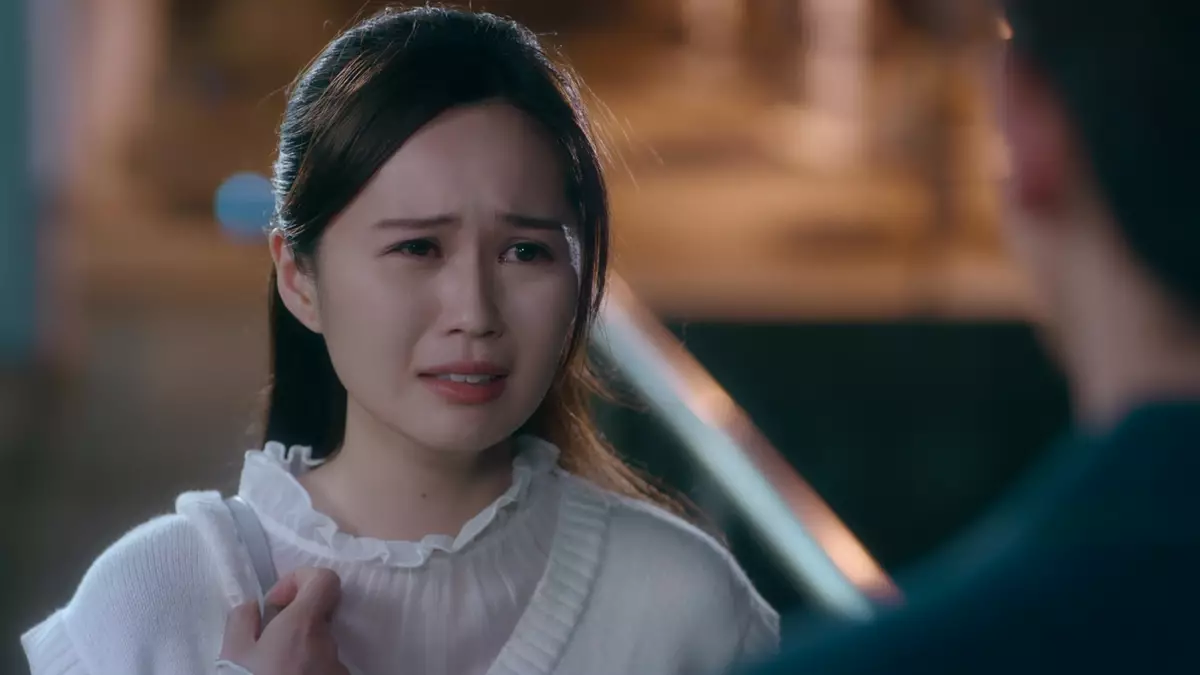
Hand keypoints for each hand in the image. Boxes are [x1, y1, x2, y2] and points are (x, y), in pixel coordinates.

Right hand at [219, 567, 350, 674]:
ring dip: (298, 651)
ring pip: (320, 646)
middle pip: (319, 616)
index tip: (276, 604)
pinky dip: (307, 670)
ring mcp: (338, 667)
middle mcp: (329, 642)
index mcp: (304, 625)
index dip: (299, 580)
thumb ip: (242, 619)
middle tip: (265, 647)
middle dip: (293, 624)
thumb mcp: (233, 654)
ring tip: (272, 671)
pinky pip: (324, 667)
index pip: (326, 579)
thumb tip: (254, 605)